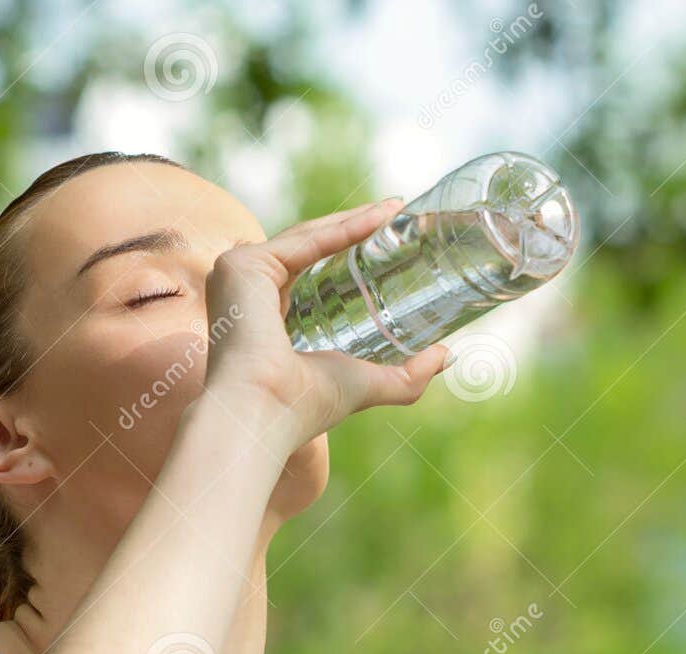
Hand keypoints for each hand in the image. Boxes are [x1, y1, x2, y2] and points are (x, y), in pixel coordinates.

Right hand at [200, 199, 449, 449]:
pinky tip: (378, 220)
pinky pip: (303, 241)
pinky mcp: (242, 266)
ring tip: (393, 209)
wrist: (266, 412)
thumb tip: (446, 356)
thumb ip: (406, 376)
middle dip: (355, 226)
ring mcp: (239, 275)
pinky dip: (342, 230)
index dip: (348, 248)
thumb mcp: (365, 383)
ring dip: (352, 220)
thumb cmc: (303, 407)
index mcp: (264, 313)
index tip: (388, 233)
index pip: (308, 268)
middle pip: (309, 244)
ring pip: (307, 237)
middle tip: (396, 213)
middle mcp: (247, 290)